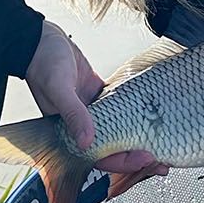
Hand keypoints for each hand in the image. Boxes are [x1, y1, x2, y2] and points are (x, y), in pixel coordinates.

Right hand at [25, 21, 168, 192]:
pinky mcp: (98, 94)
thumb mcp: (58, 88)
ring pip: (121, 130)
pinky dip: (135, 112)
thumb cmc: (42, 63)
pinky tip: (152, 114)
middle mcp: (83, 124)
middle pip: (115, 147)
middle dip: (138, 156)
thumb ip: (73, 113)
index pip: (101, 156)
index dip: (124, 161)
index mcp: (69, 131)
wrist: (40, 40)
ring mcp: (93, 109)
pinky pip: (120, 107)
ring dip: (140, 138)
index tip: (146, 159)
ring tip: (162, 142)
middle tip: (163, 162)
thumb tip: (86, 141)